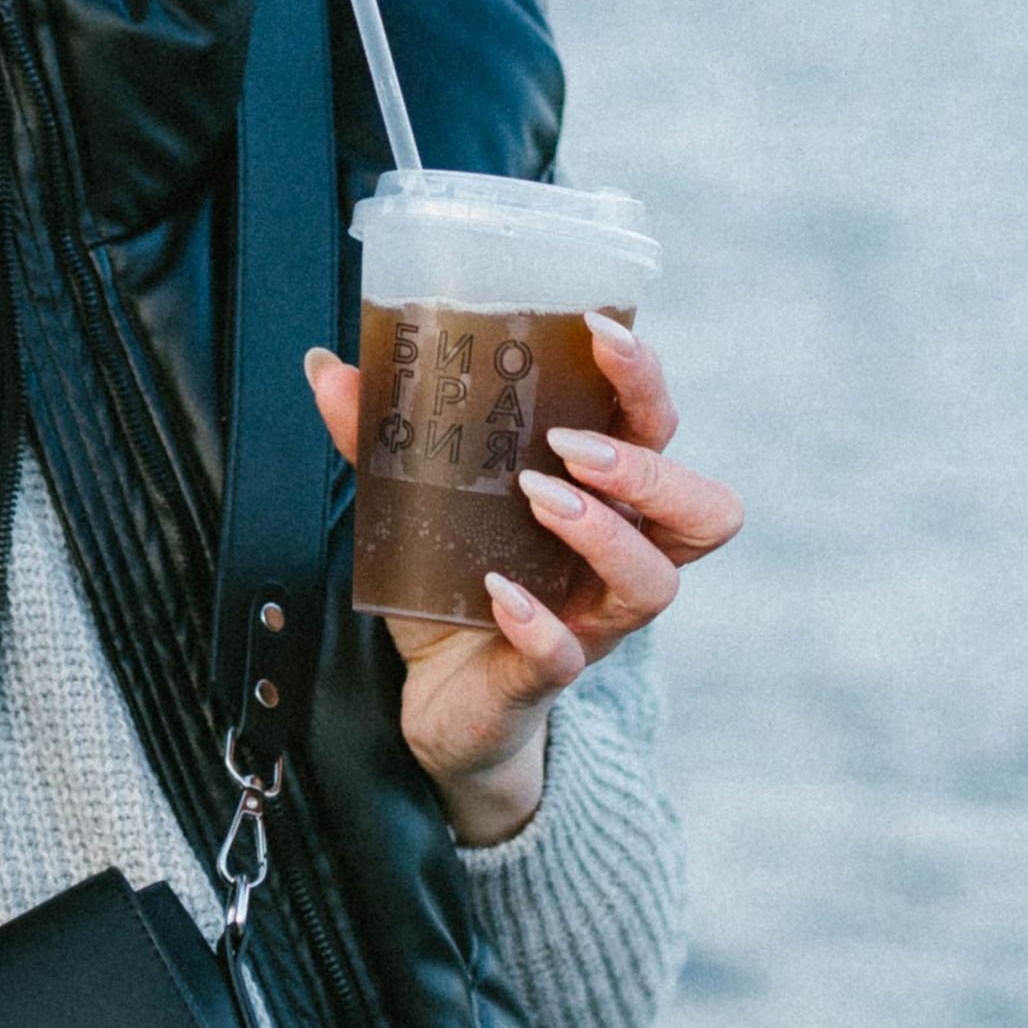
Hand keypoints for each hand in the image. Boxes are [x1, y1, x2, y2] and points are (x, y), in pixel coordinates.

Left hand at [305, 316, 742, 846]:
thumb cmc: (459, 579)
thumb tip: (328, 366)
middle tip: (568, 445)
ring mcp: (592, 621)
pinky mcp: (546, 676)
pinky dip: (536, 620)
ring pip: (655, 581)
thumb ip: (380, 436)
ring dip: (602, 531)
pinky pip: (565, 654)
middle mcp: (620, 556)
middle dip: (644, 464)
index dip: (644, 380)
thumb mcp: (422, 499)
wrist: (442, 695)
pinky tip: (499, 594)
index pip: (657, 428)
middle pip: (700, 506)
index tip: (601, 332)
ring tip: (538, 498)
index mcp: (603, 494)